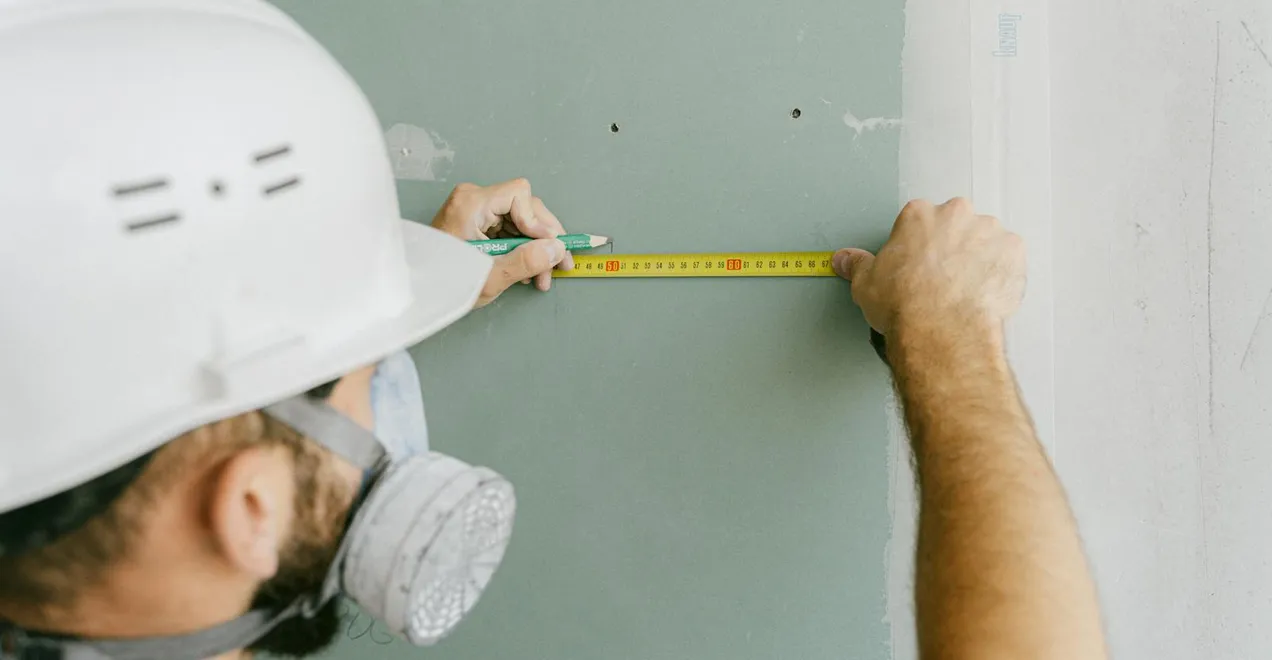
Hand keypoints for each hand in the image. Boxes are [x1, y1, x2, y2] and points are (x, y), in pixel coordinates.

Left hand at [430, 178, 573, 305]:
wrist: (417, 290)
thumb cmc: (443, 282)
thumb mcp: (489, 277)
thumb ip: (525, 261)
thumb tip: (555, 250)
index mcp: (471, 204)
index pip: (519, 194)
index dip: (538, 220)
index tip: (548, 248)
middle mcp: (473, 200)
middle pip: (525, 206)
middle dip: (545, 238)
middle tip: (560, 264)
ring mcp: (475, 209)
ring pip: (521, 219)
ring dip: (536, 247)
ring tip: (543, 276)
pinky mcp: (477, 221)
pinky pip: (510, 228)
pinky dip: (522, 248)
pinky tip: (529, 269)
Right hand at [832, 197, 1024, 337]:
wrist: (941, 330)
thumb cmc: (907, 304)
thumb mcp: (866, 283)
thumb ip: (857, 265)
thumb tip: (846, 260)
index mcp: (919, 215)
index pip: (921, 220)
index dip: (919, 245)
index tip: (918, 263)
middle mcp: (956, 215)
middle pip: (957, 224)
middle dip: (953, 246)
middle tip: (943, 277)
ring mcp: (988, 231)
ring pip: (986, 239)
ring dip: (980, 258)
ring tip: (966, 288)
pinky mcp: (1013, 252)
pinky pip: (1010, 258)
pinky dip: (1002, 273)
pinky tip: (985, 293)